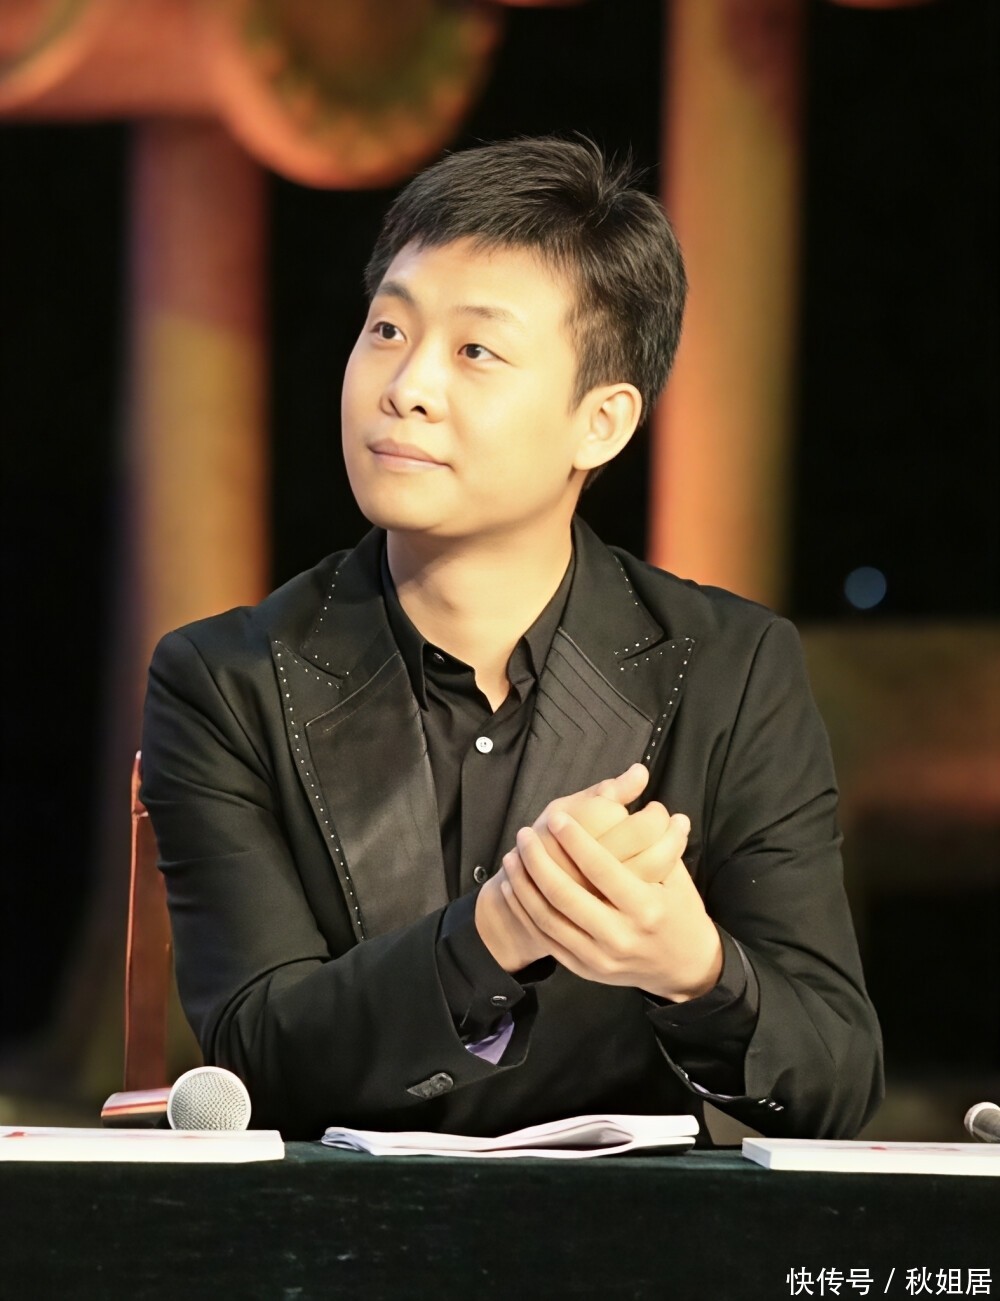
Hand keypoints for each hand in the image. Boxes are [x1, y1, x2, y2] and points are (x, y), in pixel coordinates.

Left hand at [501, 811, 722, 1001]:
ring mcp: (600, 957)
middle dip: (538, 860)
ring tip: (512, 856)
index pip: (602, 868)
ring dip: (524, 884)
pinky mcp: (585, 969)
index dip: (574, 840)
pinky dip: (526, 912)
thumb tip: (637, 777)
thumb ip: (651, 831)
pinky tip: (514, 887)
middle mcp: (621, 936)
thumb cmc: (680, 910)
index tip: (555, 817)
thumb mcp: (678, 875)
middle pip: (566, 894)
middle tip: (524, 834)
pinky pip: (547, 939)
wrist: (684, 968)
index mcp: (646, 907)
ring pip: (548, 918)